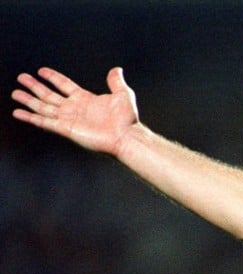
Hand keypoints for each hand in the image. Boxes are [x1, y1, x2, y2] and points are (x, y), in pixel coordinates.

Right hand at [11, 67, 139, 155]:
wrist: (126, 136)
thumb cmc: (127, 120)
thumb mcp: (123, 94)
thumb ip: (116, 82)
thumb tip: (117, 69)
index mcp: (85, 99)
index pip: (64, 85)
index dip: (53, 78)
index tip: (41, 71)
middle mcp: (74, 108)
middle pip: (49, 95)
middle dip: (35, 87)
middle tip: (21, 78)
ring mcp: (69, 119)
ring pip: (43, 107)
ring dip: (29, 100)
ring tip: (15, 93)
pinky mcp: (66, 129)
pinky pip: (44, 122)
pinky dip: (31, 117)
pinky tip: (18, 113)